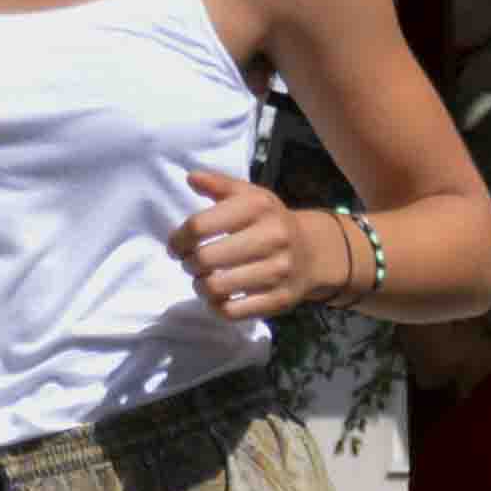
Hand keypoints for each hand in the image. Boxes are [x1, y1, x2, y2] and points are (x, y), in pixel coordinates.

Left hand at [173, 168, 335, 321]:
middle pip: (205, 258)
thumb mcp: (250, 196)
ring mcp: (278, 271)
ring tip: (203, 280)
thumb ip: (219, 185)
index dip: (179, 238)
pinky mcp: (279, 299)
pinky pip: (232, 312)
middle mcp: (272, 237)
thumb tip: (191, 178)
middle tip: (191, 263)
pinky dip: (216, 307)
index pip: (200, 225)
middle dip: (189, 263)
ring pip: (216, 287)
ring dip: (200, 286)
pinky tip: (218, 297)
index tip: (177, 245)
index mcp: (259, 207)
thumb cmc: (269, 222)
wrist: (313, 252)